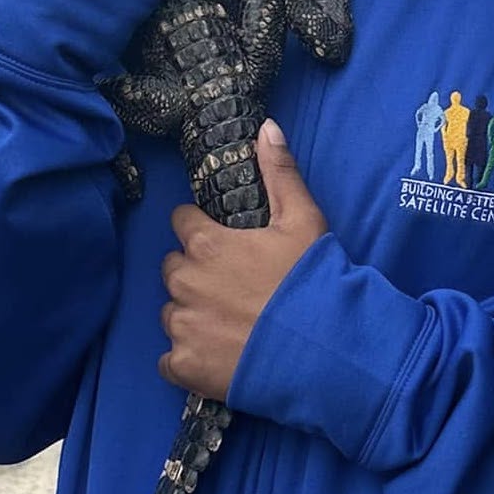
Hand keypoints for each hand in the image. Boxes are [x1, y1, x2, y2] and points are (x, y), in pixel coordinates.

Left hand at [159, 121, 327, 400]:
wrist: (324, 348)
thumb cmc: (312, 279)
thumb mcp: (303, 219)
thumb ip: (280, 172)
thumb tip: (266, 126)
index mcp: (206, 244)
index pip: (180, 222)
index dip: (199, 229)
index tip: (220, 242)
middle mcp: (185, 282)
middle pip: (172, 268)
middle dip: (194, 272)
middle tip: (229, 285)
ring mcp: (183, 327)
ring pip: (171, 312)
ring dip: (191, 313)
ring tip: (227, 322)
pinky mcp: (184, 366)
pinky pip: (169, 359)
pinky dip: (186, 357)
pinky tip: (215, 355)